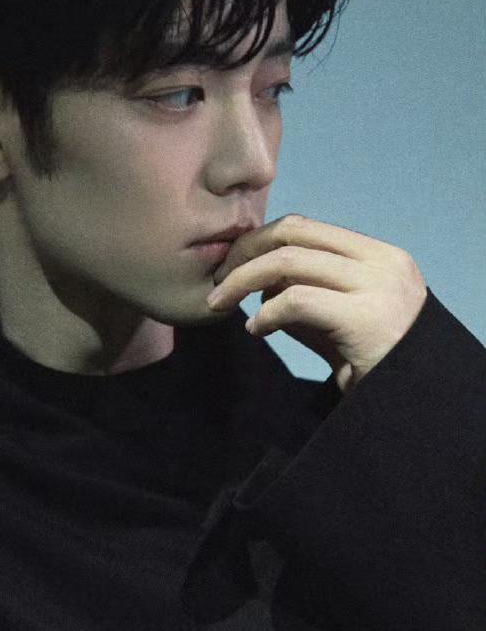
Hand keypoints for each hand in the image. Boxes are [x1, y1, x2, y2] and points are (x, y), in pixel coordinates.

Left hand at [204, 213, 427, 394]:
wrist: (413, 403)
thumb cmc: (375, 366)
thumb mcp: (337, 325)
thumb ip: (306, 299)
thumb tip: (261, 287)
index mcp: (378, 256)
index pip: (307, 228)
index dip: (260, 242)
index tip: (231, 267)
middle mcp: (381, 262)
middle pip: (294, 233)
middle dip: (245, 253)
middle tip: (217, 283)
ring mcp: (377, 287)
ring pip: (290, 262)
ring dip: (243, 281)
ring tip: (221, 305)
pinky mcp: (365, 318)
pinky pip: (297, 301)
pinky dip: (266, 314)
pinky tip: (257, 330)